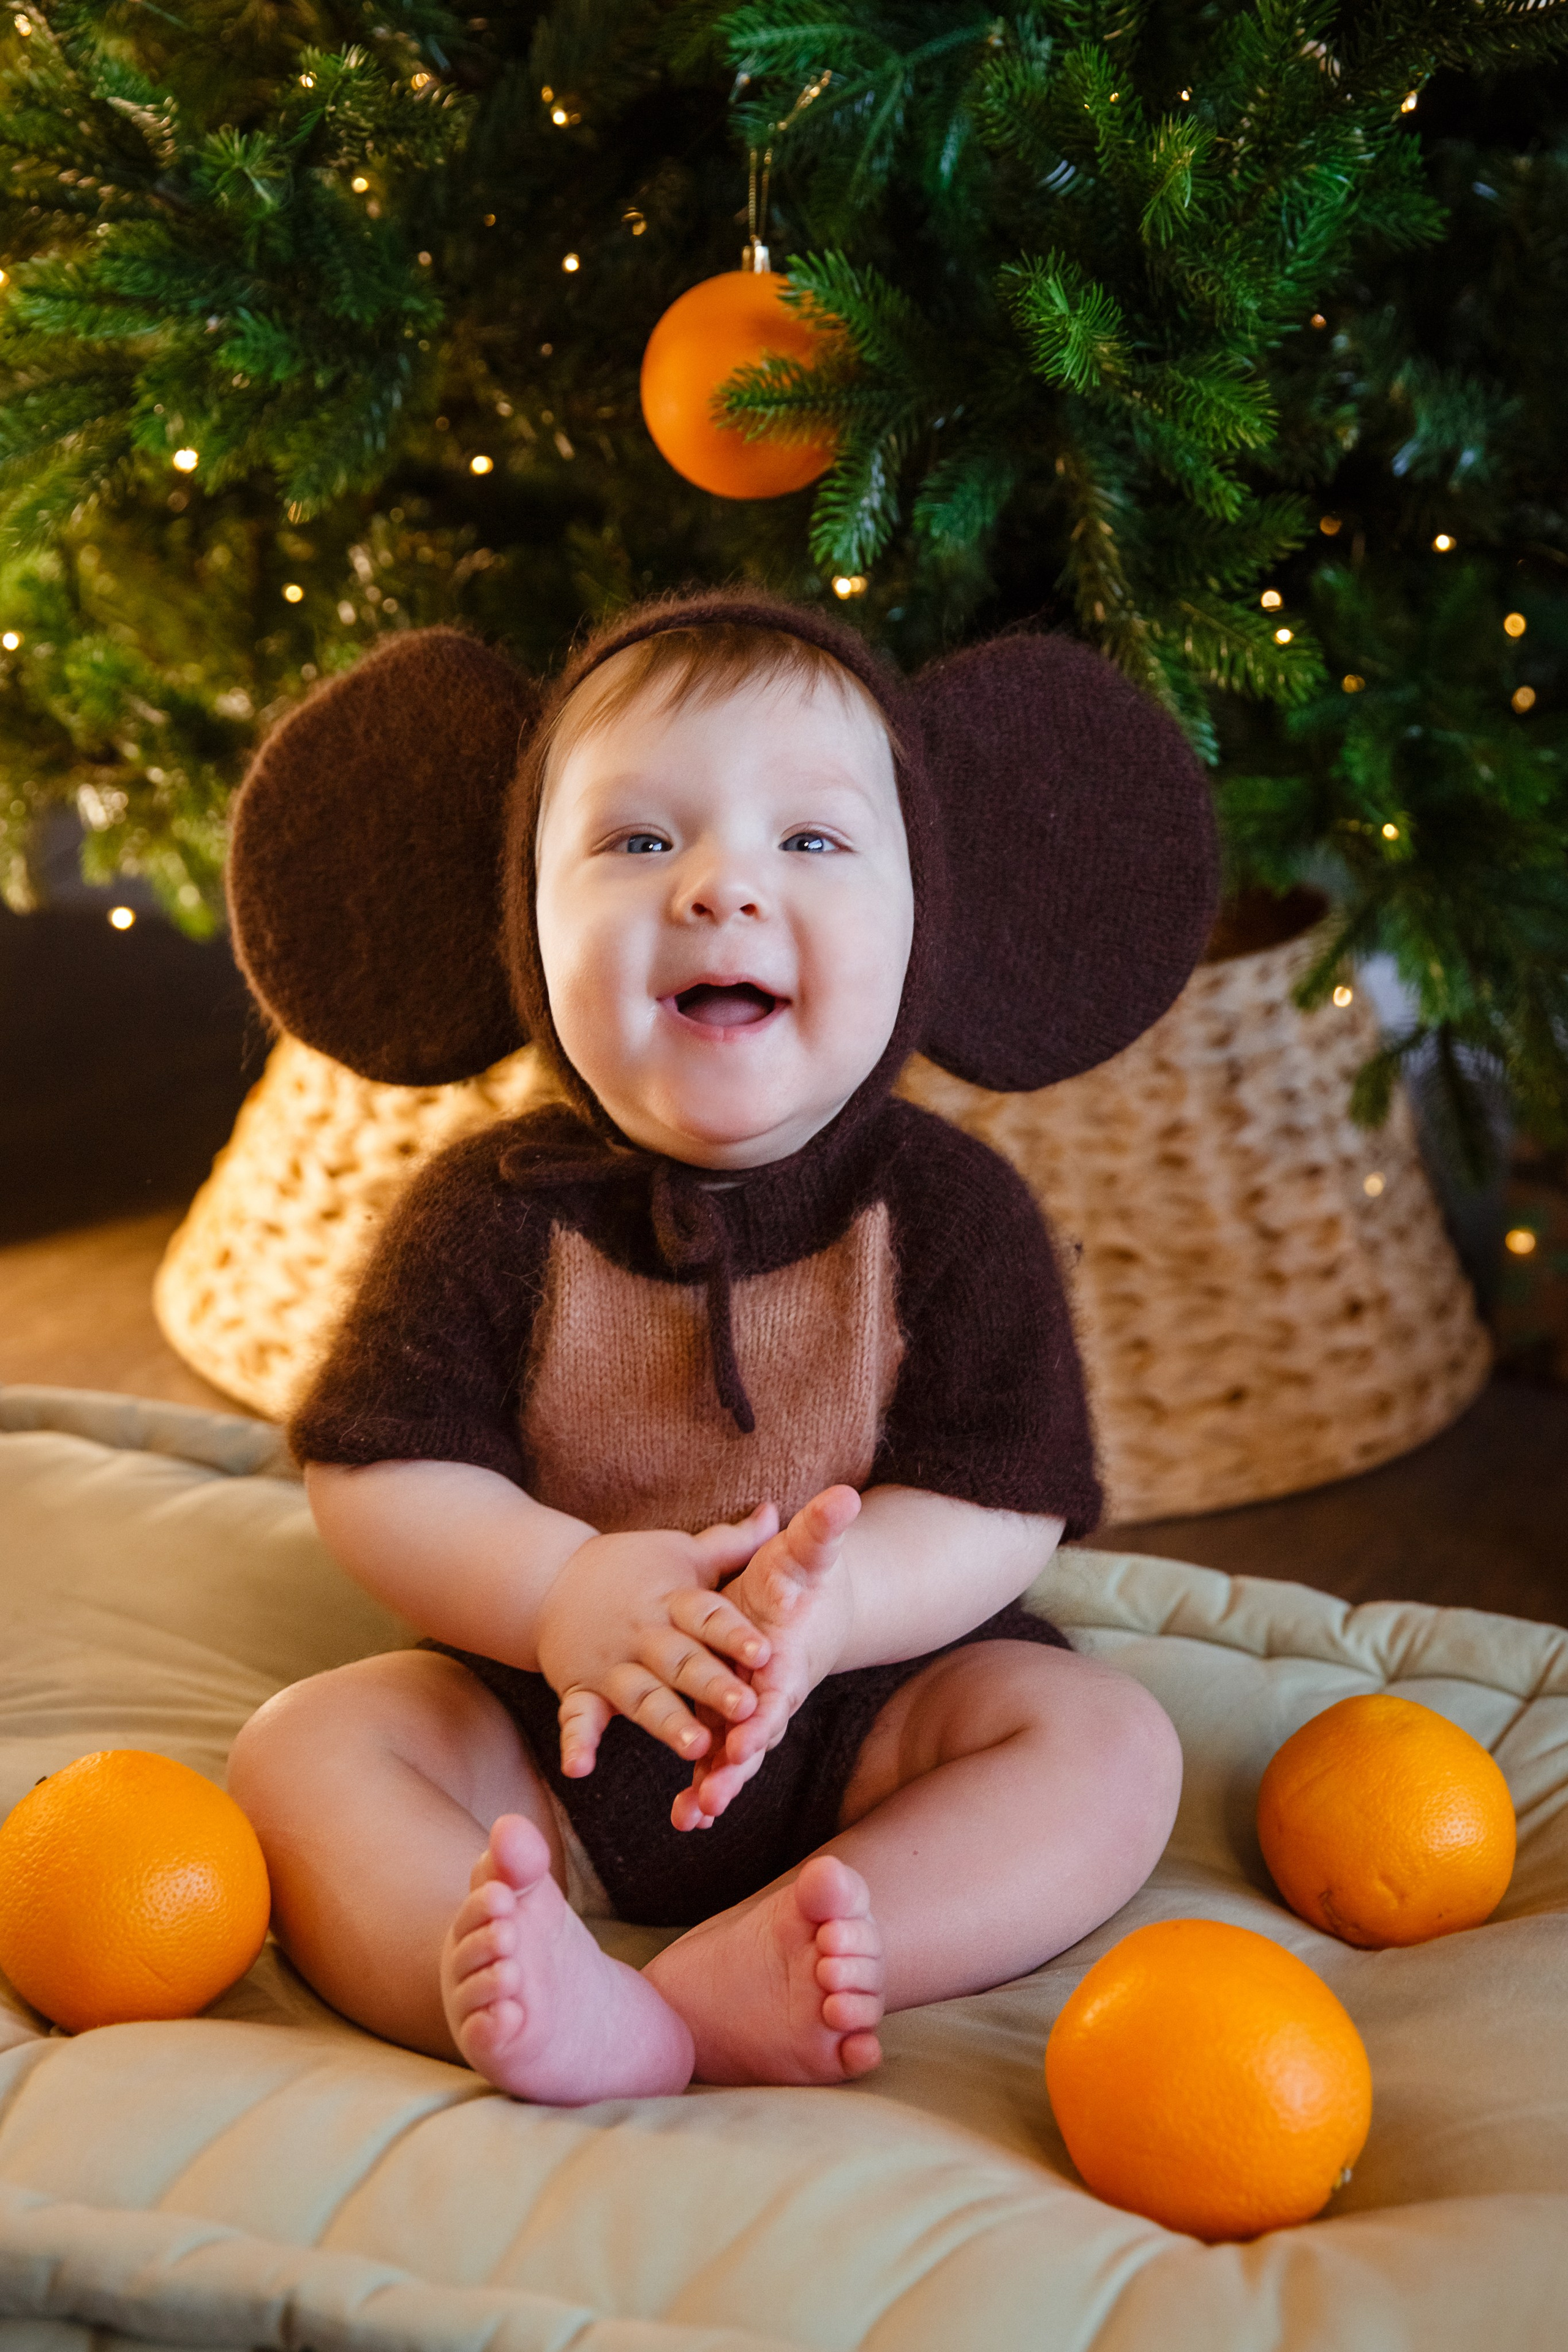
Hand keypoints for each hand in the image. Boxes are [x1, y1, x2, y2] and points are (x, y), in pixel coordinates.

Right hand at [536, 1505, 777, 1777]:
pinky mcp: (579, 1688)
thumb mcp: (681, 1552)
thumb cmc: (631, 1567)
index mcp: (671, 1599)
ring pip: (641, 1696)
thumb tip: (777, 1512)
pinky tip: (579, 1768)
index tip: (766, 1652)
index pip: (707, 1616)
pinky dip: (575, 1742)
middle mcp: (642, 1633)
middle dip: (712, 1684)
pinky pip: (576, 1718)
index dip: (735, 1634)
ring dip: (666, 1721)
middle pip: (681, 1662)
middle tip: (746, 1708)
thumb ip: (731, 1544)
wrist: (549, 1577)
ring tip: (695, 1745)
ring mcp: (609, 1664)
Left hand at [672, 1485, 860, 1832]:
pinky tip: (683, 1816)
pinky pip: (716, 1759)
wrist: (806, 1606)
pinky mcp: (731, 1721)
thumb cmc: (801, 1577)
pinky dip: (703, 1788)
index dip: (763, 1713)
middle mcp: (772, 1692)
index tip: (747, 1735)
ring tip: (692, 1814)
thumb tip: (845, 1495)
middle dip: (736, 1764)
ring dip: (716, 1786)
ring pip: (735, 1756)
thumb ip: (821, 1529)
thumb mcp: (806, 1551)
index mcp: (787, 1657)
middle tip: (714, 1792)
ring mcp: (752, 1712)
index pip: (778, 1690)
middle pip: (756, 1734)